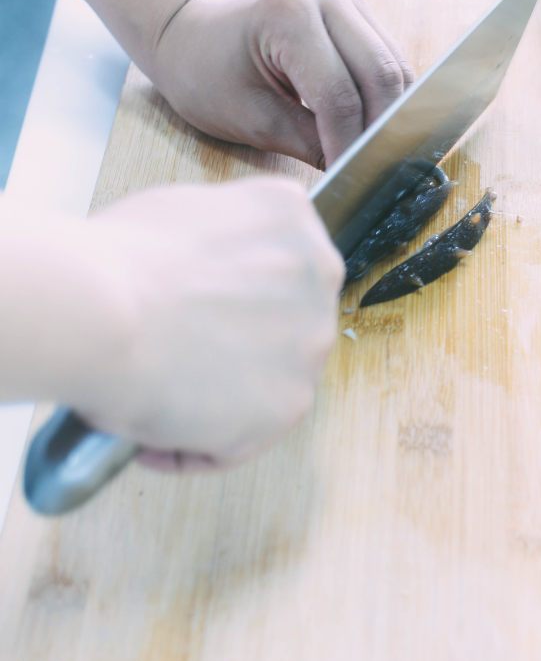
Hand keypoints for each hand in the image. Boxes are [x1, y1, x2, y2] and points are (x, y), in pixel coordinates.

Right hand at [70, 176, 343, 469]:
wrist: (104, 313)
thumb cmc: (119, 261)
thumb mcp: (181, 211)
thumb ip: (218, 241)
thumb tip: (199, 275)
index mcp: (291, 219)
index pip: (277, 263)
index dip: (232, 296)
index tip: (197, 314)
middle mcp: (318, 277)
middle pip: (282, 322)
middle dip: (232, 345)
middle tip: (175, 360)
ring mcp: (310, 342)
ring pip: (266, 382)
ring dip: (218, 401)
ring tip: (156, 407)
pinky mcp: (290, 404)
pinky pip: (241, 440)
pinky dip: (197, 448)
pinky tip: (154, 444)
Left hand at [149, 0, 412, 168]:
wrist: (192, 37)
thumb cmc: (208, 77)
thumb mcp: (253, 120)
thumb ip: (313, 144)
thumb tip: (361, 172)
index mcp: (288, 14)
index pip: (339, 94)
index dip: (351, 144)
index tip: (353, 183)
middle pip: (380, 75)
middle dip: (380, 130)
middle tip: (375, 175)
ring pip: (394, 67)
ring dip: (390, 114)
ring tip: (376, 155)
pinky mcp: (357, 7)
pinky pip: (388, 59)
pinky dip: (386, 97)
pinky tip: (373, 127)